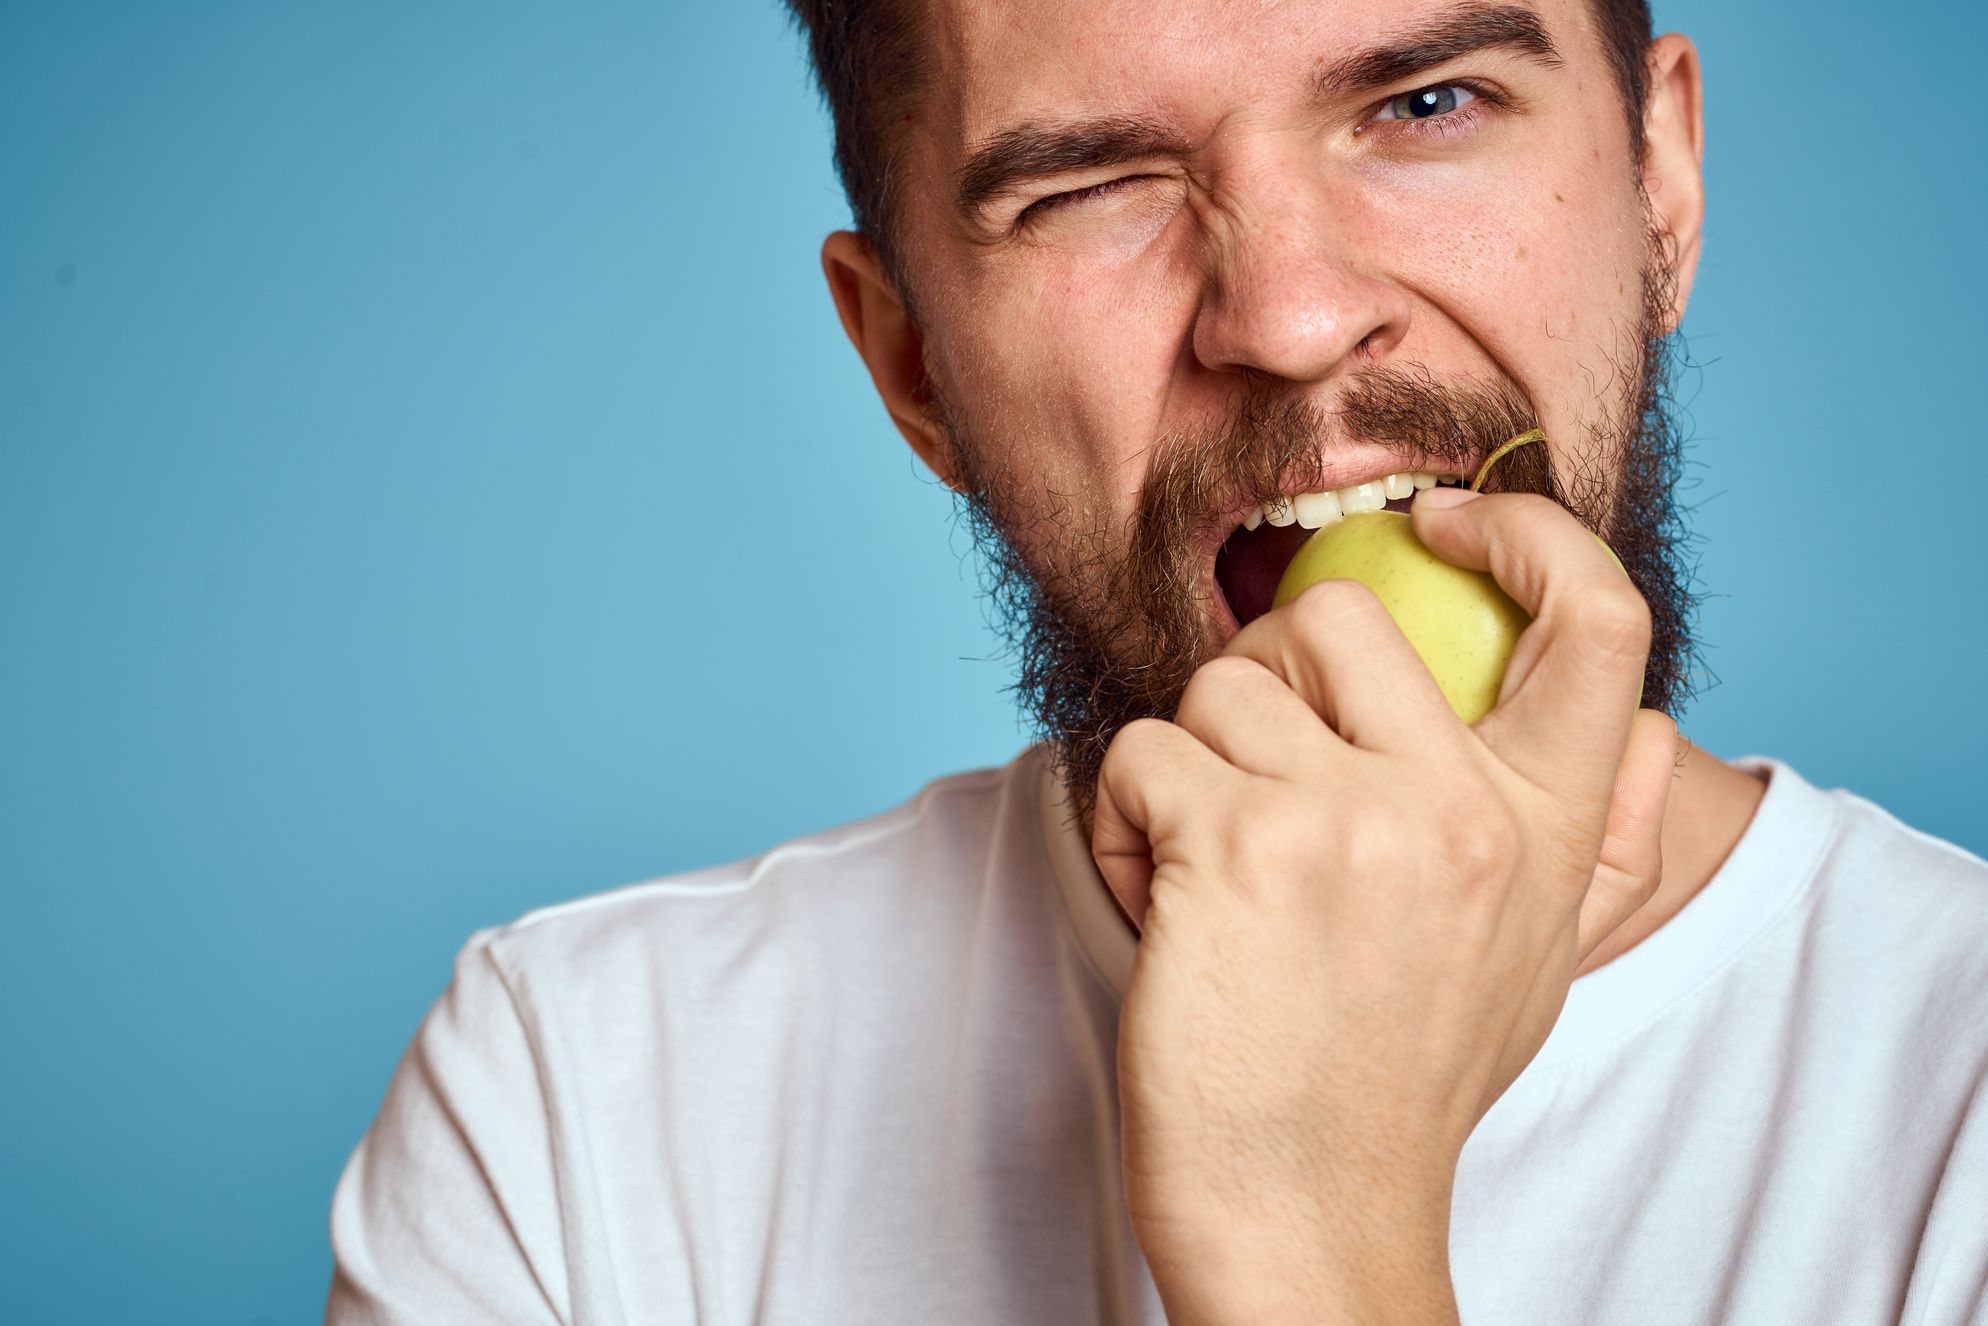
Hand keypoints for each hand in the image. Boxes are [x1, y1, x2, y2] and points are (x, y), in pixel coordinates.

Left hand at [1092, 490, 1676, 1324]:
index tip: (1445, 525)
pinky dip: (1123, 816)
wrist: (1308, 1213)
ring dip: (1186, 763)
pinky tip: (1156, 894)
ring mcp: (1349, 822)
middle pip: (1340, 611)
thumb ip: (1597, 842)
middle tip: (1251, 758)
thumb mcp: (1537, 961)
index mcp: (1549, 827)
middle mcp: (1463, 809)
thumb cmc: (1401, 1080)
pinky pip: (1141, 752)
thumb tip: (1652, 733)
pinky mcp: (1235, 849)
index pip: (1601, 620)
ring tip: (1202, 864)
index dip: (1529, 532)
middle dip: (1267, 665)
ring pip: (1220, 684)